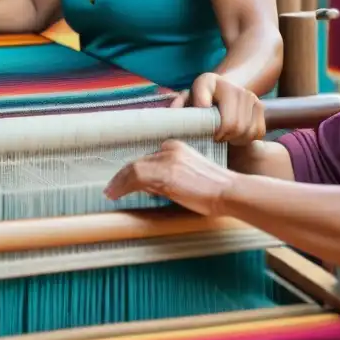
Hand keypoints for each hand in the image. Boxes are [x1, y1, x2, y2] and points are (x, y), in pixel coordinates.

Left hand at [104, 139, 236, 215]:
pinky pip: (135, 176)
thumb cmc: (214, 190)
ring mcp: (167, 159)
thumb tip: (145, 186)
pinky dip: (120, 186)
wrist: (230, 192)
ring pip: (133, 167)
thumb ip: (168, 176)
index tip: (120, 179)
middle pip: (137, 160)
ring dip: (118, 182)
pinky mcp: (165, 173)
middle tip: (112, 188)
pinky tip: (113, 194)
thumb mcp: (188, 178)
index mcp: (176, 146)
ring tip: (110, 192)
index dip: (130, 169)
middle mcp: (170, 148)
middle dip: (122, 175)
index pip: (146, 155)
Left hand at [171, 73, 264, 145]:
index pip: (209, 109)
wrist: (226, 86)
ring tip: (224, 136)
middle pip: (233, 125)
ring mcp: (251, 96)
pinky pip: (257, 132)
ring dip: (234, 139)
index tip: (206, 131)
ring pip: (246, 131)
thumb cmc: (203, 97)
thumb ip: (179, 105)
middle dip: (223, 137)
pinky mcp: (261, 107)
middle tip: (215, 138)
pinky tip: (236, 135)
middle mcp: (234, 87)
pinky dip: (246, 139)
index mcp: (210, 82)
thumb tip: (173, 113)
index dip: (210, 129)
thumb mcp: (188, 97)